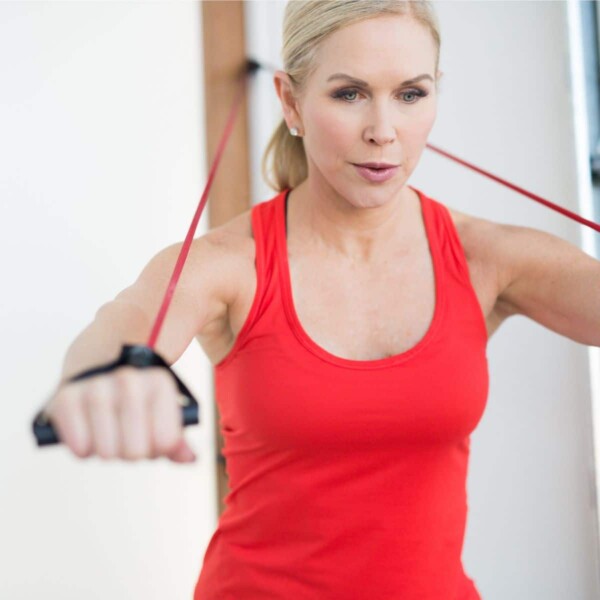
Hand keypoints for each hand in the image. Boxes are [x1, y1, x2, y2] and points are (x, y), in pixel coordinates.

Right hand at [43, 366, 196, 462]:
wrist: (98, 364)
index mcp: (159, 382)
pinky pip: (79, 447)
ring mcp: (96, 387)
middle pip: (136, 451)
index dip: (159, 448)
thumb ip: (177, 440)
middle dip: (133, 452)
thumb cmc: (136, 398)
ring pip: (107, 451)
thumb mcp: (162, 410)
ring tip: (108, 435)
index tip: (153, 436)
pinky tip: (87, 436)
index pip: (166, 441)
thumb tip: (190, 459)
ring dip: (107, 451)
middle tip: (128, 437)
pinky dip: (83, 450)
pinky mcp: (66, 396)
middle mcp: (129, 380)